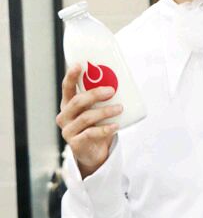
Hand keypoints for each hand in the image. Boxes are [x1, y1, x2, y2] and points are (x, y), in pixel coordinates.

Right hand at [56, 63, 122, 177]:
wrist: (93, 152)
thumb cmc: (96, 126)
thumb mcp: (96, 110)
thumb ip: (103, 98)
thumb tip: (124, 80)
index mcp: (68, 104)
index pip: (67, 88)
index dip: (71, 76)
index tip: (80, 65)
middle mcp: (64, 116)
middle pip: (77, 101)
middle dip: (94, 94)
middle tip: (111, 90)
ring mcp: (68, 130)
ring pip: (86, 117)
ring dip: (105, 111)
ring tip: (119, 108)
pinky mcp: (75, 143)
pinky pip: (91, 133)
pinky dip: (105, 129)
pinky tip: (116, 126)